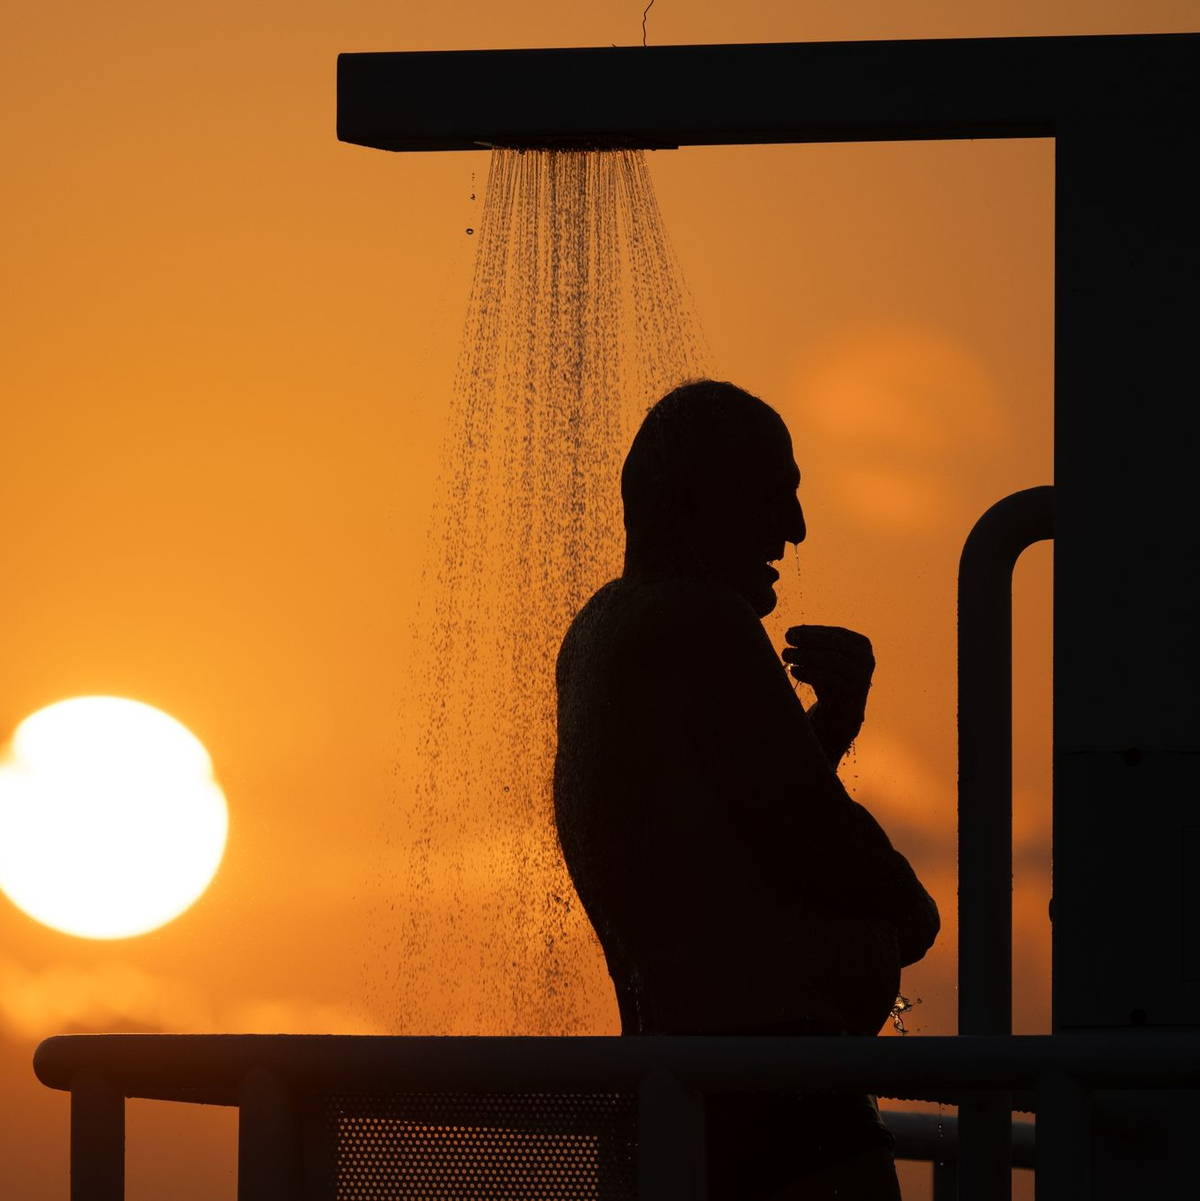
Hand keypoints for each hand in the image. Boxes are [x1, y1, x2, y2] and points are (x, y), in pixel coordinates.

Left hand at [782, 625, 874, 760]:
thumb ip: (811, 646)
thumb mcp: (822, 660)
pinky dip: (810, 672)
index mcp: (861, 646)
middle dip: (810, 639)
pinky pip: (830, 679)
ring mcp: (862, 676)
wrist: (839, 715)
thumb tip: (791, 633)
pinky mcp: (853, 693)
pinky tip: (794, 671)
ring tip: (787, 654)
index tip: (790, 632)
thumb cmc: (828, 682)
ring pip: (833, 659)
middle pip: (836, 643)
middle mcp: (866, 659)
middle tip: (788, 638)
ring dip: (807, 655)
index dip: (812, 631)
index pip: (836, 633)